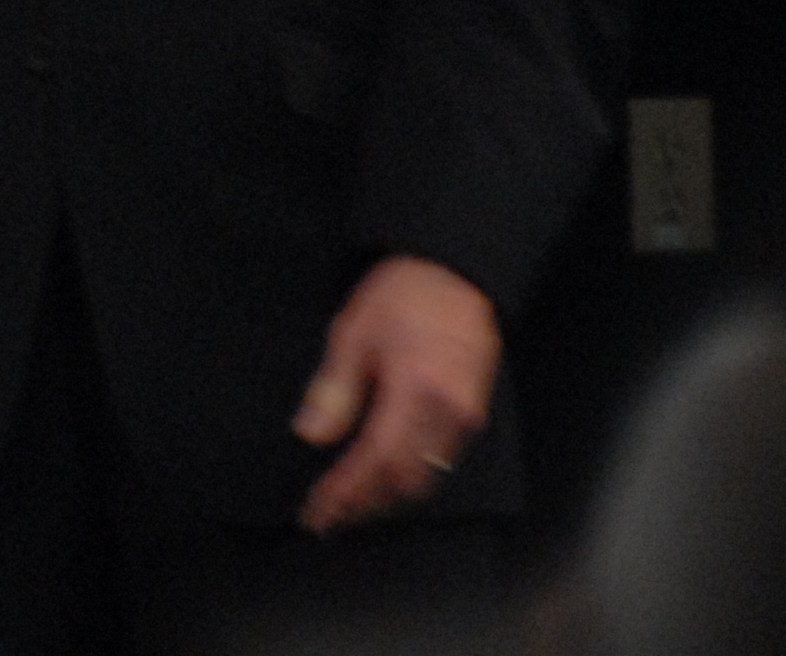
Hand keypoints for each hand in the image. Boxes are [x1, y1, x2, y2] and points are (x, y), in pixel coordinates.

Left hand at [291, 255, 497, 533]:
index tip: (318, 510)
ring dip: (386, 495)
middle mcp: (447, 411)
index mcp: (414, 388)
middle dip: (364, 503)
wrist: (453, 270)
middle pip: (404, 479)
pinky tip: (385, 475)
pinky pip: (441, 460)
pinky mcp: (474, 413)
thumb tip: (312, 437)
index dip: (346, 491)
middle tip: (328, 514)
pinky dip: (409, 475)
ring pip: (426, 476)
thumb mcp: (353, 333)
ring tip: (350, 502)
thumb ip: (334, 390)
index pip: (375, 459)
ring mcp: (466, 415)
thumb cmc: (400, 295)